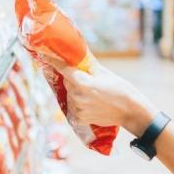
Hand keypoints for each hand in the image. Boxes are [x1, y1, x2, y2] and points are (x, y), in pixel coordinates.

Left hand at [42, 55, 157, 136]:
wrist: (131, 111)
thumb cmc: (121, 89)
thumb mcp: (105, 73)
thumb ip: (89, 65)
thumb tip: (79, 54)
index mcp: (83, 83)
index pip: (63, 69)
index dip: (53, 61)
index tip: (43, 54)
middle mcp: (76, 96)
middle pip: (68, 82)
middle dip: (74, 79)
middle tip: (88, 78)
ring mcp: (77, 109)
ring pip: (70, 95)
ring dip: (77, 92)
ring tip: (94, 93)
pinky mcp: (79, 119)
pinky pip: (74, 107)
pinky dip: (80, 103)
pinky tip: (93, 103)